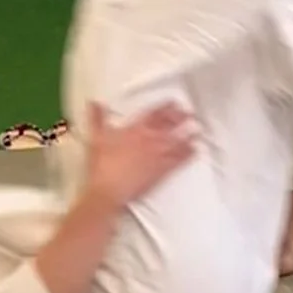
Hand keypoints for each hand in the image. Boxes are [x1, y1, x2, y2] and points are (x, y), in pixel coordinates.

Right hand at [82, 102, 197, 208]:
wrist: (108, 190)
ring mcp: (158, 155)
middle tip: (190, 113)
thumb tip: (94, 103)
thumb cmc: (102, 165)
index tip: (174, 102)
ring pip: (177, 141)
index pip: (154, 114)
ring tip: (197, 130)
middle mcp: (150, 140)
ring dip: (188, 135)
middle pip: (169, 125)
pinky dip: (188, 154)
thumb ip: (97, 118)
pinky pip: (179, 160)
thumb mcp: (97, 137)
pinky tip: (194, 151)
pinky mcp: (162, 171)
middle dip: (180, 118)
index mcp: (135, 130)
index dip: (166, 107)